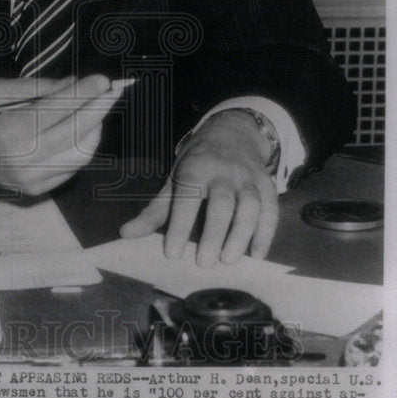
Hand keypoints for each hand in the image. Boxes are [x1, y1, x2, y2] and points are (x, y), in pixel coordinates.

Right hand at [0, 74, 123, 196]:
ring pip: (81, 154)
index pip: (58, 110)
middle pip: (76, 133)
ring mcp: (30, 179)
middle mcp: (21, 160)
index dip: (85, 94)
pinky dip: (82, 147)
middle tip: (112, 90)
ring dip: (95, 129)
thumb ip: (40, 88)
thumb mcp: (0, 89)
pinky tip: (81, 130)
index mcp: (9, 131)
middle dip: (98, 109)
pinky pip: (72, 168)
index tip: (103, 80)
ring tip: (98, 109)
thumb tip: (77, 84)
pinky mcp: (36, 190)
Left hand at [119, 110, 278, 265]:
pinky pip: (270, 210)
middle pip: (222, 203)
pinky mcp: (267, 186)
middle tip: (204, 263)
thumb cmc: (197, 165)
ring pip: (250, 206)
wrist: (231, 135)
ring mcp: (248, 179)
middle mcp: (224, 173)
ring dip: (241, 235)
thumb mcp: (174, 181)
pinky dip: (266, 233)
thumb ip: (154, 211)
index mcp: (195, 169)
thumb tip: (126, 234)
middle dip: (214, 233)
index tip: (171, 253)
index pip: (187, 198)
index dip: (179, 226)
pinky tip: (256, 255)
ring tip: (229, 261)